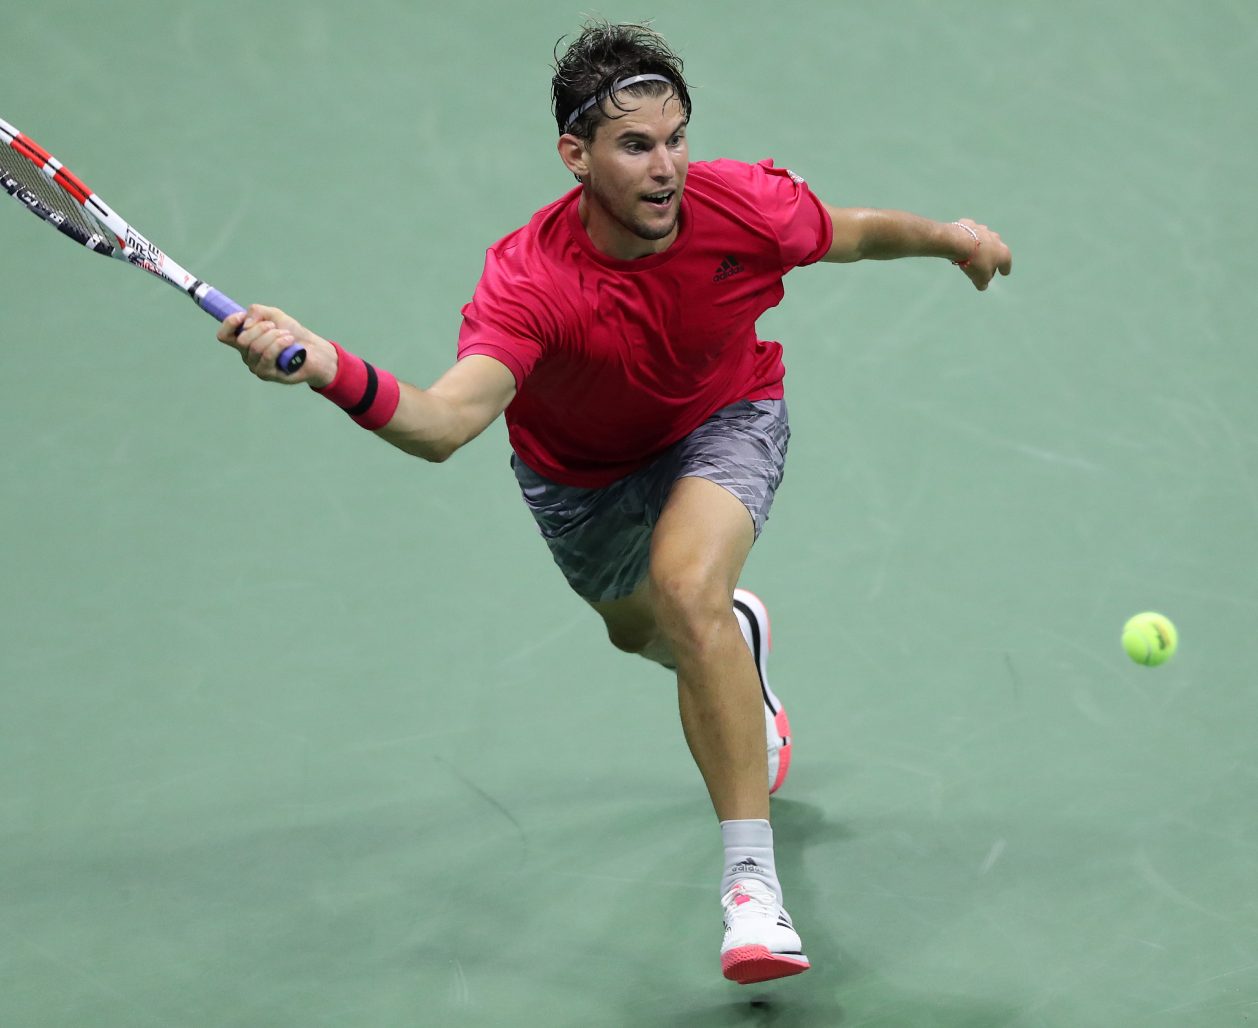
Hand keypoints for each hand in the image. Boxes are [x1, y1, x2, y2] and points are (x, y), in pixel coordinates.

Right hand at [215, 304, 337, 387]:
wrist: (314, 350)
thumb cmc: (293, 334)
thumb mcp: (275, 315)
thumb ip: (257, 312)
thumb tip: (246, 324)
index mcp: (244, 340)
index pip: (224, 335)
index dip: (229, 323)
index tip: (243, 316)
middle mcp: (247, 355)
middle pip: (242, 340)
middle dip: (261, 328)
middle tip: (276, 327)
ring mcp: (256, 366)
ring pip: (256, 347)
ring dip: (274, 336)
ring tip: (288, 335)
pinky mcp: (268, 374)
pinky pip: (267, 356)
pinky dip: (279, 344)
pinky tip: (290, 341)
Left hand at [954, 219, 1011, 290]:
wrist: (959, 242)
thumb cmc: (975, 262)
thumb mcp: (980, 278)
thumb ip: (983, 282)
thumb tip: (983, 286)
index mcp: (1003, 253)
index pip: (1006, 264)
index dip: (1004, 270)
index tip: (1003, 272)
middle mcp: (997, 240)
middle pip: (996, 251)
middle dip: (991, 258)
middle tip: (983, 265)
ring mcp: (984, 230)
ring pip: (984, 240)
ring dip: (981, 246)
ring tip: (972, 252)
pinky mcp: (970, 224)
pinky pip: (971, 232)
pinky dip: (968, 236)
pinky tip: (962, 241)